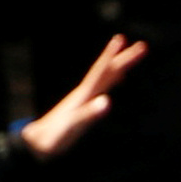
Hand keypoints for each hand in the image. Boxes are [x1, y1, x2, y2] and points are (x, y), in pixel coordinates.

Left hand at [23, 35, 145, 157]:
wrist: (38, 143)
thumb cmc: (55, 136)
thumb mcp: (73, 126)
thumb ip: (89, 113)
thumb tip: (107, 102)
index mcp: (84, 94)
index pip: (101, 70)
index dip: (111, 55)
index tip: (122, 38)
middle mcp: (85, 92)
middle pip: (107, 70)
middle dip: (124, 58)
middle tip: (143, 46)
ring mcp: (84, 98)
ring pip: (106, 76)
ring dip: (119, 65)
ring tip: (130, 54)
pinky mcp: (84, 105)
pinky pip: (103, 87)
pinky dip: (113, 79)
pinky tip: (119, 78)